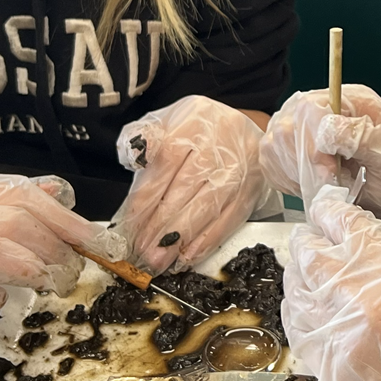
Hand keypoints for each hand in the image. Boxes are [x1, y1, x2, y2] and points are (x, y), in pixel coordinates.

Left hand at [117, 95, 277, 272]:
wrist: (242, 127)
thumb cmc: (198, 129)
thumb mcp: (167, 121)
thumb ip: (145, 139)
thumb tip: (134, 159)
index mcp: (194, 124)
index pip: (166, 162)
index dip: (146, 197)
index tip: (130, 223)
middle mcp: (219, 145)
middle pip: (186, 189)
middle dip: (160, 226)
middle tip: (142, 251)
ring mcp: (238, 169)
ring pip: (207, 208)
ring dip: (181, 239)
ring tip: (160, 259)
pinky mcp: (250, 190)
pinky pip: (229, 220)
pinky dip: (207, 242)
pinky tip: (188, 256)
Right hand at [260, 84, 380, 230]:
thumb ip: (362, 137)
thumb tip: (327, 129)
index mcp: (349, 100)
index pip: (310, 108)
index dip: (313, 142)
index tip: (331, 170)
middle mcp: (323, 110)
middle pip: (286, 126)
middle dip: (305, 162)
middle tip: (331, 181)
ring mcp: (305, 131)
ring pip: (274, 145)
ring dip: (296, 173)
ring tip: (327, 185)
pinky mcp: (294, 154)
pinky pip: (271, 164)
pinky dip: (287, 180)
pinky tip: (312, 186)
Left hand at [283, 187, 380, 380]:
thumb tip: (353, 249)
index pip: (343, 226)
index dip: (328, 213)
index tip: (323, 211)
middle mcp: (356, 298)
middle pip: (310, 256)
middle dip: (306, 244)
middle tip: (306, 240)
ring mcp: (337, 336)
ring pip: (296, 293)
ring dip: (297, 278)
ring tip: (302, 273)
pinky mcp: (327, 369)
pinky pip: (297, 332)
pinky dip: (296, 314)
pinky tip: (302, 308)